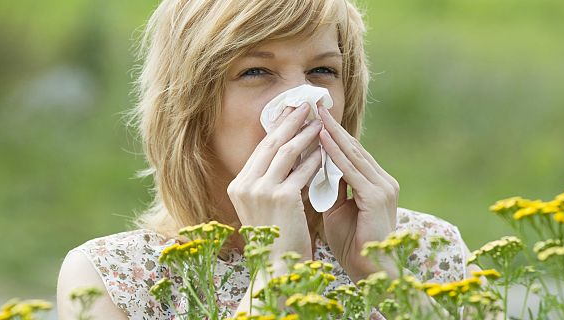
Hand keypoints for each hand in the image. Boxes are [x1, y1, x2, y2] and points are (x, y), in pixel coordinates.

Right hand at [227, 103, 321, 261]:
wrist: (276, 270)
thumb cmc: (275, 240)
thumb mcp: (265, 207)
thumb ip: (271, 181)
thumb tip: (291, 153)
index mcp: (238, 186)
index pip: (261, 149)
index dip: (277, 128)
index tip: (291, 112)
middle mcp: (245, 185)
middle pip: (271, 143)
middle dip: (290, 121)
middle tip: (306, 104)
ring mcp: (261, 191)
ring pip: (287, 152)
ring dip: (305, 134)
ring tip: (320, 122)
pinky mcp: (281, 197)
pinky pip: (302, 171)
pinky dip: (315, 159)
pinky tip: (325, 150)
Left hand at [317, 105, 399, 281]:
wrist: (370, 271)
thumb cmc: (352, 243)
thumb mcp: (338, 209)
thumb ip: (332, 187)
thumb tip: (317, 167)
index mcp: (375, 183)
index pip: (352, 153)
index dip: (333, 135)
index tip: (315, 118)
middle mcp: (383, 181)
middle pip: (353, 148)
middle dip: (332, 127)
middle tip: (314, 106)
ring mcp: (383, 187)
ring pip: (352, 154)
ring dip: (332, 134)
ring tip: (316, 115)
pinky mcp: (376, 196)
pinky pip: (351, 170)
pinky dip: (335, 154)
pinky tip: (322, 140)